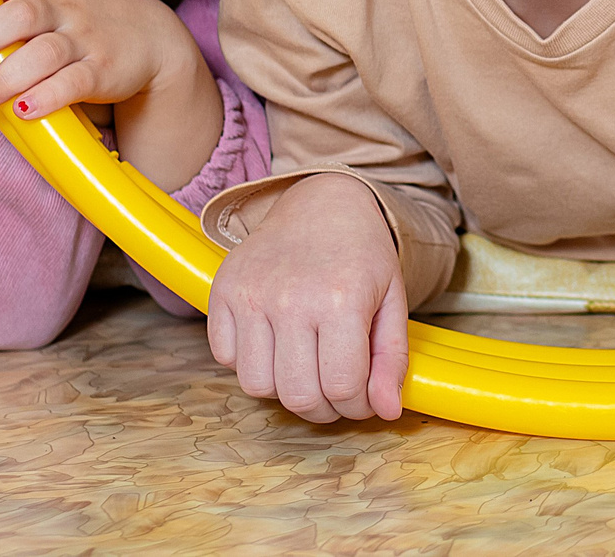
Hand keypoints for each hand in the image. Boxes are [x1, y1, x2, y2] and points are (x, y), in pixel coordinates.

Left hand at [0, 0, 196, 121]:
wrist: (157, 40)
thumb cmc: (90, 22)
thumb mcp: (60, 1)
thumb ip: (16, 9)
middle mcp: (66, 10)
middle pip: (22, 14)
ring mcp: (87, 41)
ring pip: (43, 53)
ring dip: (7, 76)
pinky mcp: (104, 72)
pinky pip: (73, 83)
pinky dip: (47, 97)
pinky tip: (25, 109)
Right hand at [208, 173, 407, 424]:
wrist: (321, 202)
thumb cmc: (362, 254)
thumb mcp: (393, 299)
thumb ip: (392, 359)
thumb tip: (387, 413)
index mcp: (341, 300)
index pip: (342, 387)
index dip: (356, 406)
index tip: (362, 397)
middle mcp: (291, 298)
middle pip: (298, 396)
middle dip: (323, 408)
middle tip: (335, 391)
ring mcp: (250, 295)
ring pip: (257, 386)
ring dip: (284, 390)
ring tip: (305, 367)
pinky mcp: (221, 291)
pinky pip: (226, 359)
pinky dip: (250, 363)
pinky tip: (275, 344)